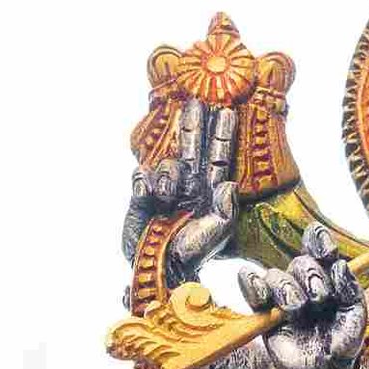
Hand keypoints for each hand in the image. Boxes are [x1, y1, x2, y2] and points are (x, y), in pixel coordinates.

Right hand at [122, 99, 237, 282]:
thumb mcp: (218, 233)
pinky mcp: (141, 195)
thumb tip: (228, 184)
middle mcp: (189, 185)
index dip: (221, 135)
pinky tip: (146, 196)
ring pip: (166, 164)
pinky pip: (140, 176)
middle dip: (193, 124)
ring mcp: (164, 188)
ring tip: (165, 200)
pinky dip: (143, 183)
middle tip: (196, 101)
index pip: (218, 157)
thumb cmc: (193, 252)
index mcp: (209, 191)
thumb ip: (227, 210)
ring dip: (166, 178)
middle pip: (192, 147)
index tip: (227, 112)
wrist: (162, 267)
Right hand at [238, 225, 366, 368]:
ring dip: (287, 288)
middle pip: (299, 263)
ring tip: (297, 308)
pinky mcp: (264, 312)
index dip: (319, 242)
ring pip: (275, 275)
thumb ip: (351, 291)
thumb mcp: (355, 317)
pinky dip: (252, 284)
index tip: (325, 248)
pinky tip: (263, 295)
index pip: (319, 249)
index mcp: (328, 279)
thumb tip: (340, 266)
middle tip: (319, 298)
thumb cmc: (343, 343)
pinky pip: (250, 287)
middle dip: (310, 276)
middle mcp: (304, 284)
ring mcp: (282, 297)